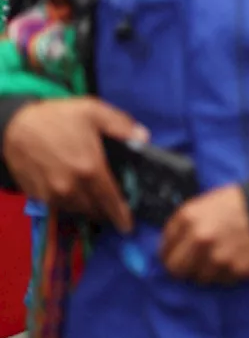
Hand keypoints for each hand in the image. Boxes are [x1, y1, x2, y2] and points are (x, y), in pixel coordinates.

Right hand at [2, 97, 146, 232]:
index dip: (121, 215)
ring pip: (76, 210)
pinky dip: (69, 204)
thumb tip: (144, 138)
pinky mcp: (36, 195)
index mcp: (90, 168)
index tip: (128, 226)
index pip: (111, 199)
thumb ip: (122, 125)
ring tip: (95, 200)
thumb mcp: (94, 111)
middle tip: (113, 206)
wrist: (15, 125)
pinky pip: (58, 207)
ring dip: (88, 208)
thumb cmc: (57, 117)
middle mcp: (71, 186)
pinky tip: (75, 193)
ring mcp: (51, 193)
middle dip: (105, 210)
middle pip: (94, 209)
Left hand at [161, 185, 248, 284]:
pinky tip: (234, 258)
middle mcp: (201, 239)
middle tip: (194, 263)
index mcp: (189, 219)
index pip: (165, 251)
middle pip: (177, 270)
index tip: (177, 255)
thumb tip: (167, 245)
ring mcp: (219, 257)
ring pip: (200, 279)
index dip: (170, 254)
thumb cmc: (237, 203)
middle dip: (184, 268)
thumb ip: (182, 223)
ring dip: (207, 271)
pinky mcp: (237, 269)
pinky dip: (226, 273)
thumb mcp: (203, 203)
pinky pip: (223, 280)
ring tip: (220, 257)